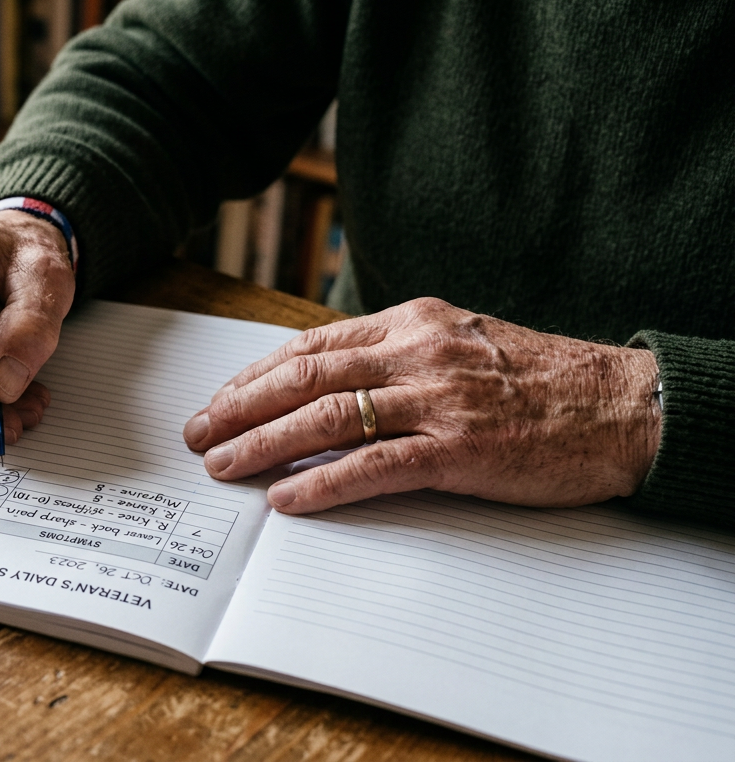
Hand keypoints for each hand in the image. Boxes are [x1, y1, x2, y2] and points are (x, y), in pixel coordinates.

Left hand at [182, 298, 662, 512]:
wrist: (624, 405)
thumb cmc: (542, 380)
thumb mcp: (462, 342)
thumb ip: (399, 354)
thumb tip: (328, 380)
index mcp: (414, 321)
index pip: (312, 344)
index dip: (255, 375)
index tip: (219, 399)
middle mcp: (417, 352)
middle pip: (304, 375)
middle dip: (239, 407)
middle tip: (197, 434)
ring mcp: (438, 399)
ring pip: (326, 417)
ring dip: (263, 444)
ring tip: (222, 465)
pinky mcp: (460, 449)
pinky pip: (374, 466)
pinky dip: (322, 484)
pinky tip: (285, 500)